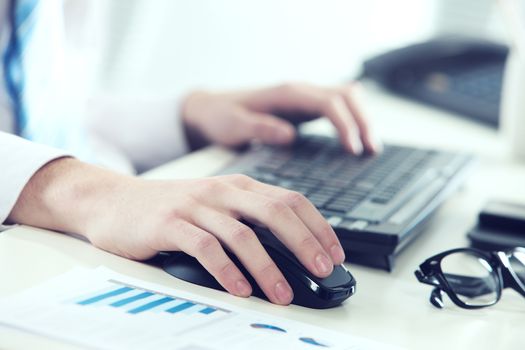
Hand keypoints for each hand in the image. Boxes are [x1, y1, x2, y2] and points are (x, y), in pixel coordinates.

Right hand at [9, 158, 344, 304]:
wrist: (113, 200)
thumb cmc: (170, 209)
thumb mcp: (214, 206)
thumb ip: (247, 221)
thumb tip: (289, 253)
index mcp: (238, 186)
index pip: (290, 200)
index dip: (317, 226)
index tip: (335, 252)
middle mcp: (222, 191)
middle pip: (276, 212)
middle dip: (305, 243)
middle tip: (323, 270)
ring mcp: (196, 206)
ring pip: (243, 234)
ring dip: (268, 268)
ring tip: (284, 294)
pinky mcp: (170, 224)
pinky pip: (206, 247)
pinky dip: (227, 271)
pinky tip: (240, 289)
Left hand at [182, 82, 380, 154]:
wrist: (211, 110)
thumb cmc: (221, 117)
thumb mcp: (233, 125)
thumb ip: (259, 129)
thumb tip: (290, 136)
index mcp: (287, 94)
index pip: (330, 102)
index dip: (346, 125)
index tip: (354, 150)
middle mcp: (300, 92)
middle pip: (346, 96)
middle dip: (363, 121)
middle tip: (372, 151)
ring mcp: (304, 99)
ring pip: (346, 99)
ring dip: (362, 120)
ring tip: (371, 150)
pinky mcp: (304, 110)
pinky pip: (337, 109)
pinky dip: (352, 122)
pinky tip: (355, 144)